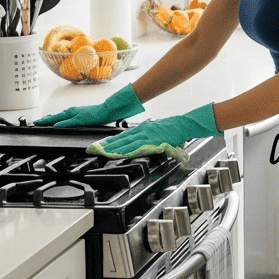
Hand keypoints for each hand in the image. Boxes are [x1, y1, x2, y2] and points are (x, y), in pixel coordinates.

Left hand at [36, 84, 142, 126]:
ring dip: (50, 120)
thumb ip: (84, 118)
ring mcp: (78, 114)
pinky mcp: (83, 118)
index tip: (44, 120)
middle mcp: (75, 111)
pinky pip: (70, 122)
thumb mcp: (91, 116)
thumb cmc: (103, 113)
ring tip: (40, 123)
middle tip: (36, 122)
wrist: (111, 109)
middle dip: (46, 119)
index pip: (61, 115)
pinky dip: (62, 123)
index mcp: (77, 111)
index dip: (52, 118)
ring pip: (60, 117)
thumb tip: (80, 121)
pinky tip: (56, 125)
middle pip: (58, 115)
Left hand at [93, 103, 220, 155]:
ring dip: (112, 148)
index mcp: (143, 128)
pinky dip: (124, 150)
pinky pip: (134, 146)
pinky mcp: (150, 140)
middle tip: (93, 149)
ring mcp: (145, 135)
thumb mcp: (159, 131)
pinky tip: (117, 153)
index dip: (111, 141)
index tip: (101, 145)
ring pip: (124, 142)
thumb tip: (145, 145)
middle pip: (120, 138)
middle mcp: (142, 130)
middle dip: (106, 144)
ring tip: (101, 152)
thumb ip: (151, 138)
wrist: (184, 124)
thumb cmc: (175, 129)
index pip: (123, 135)